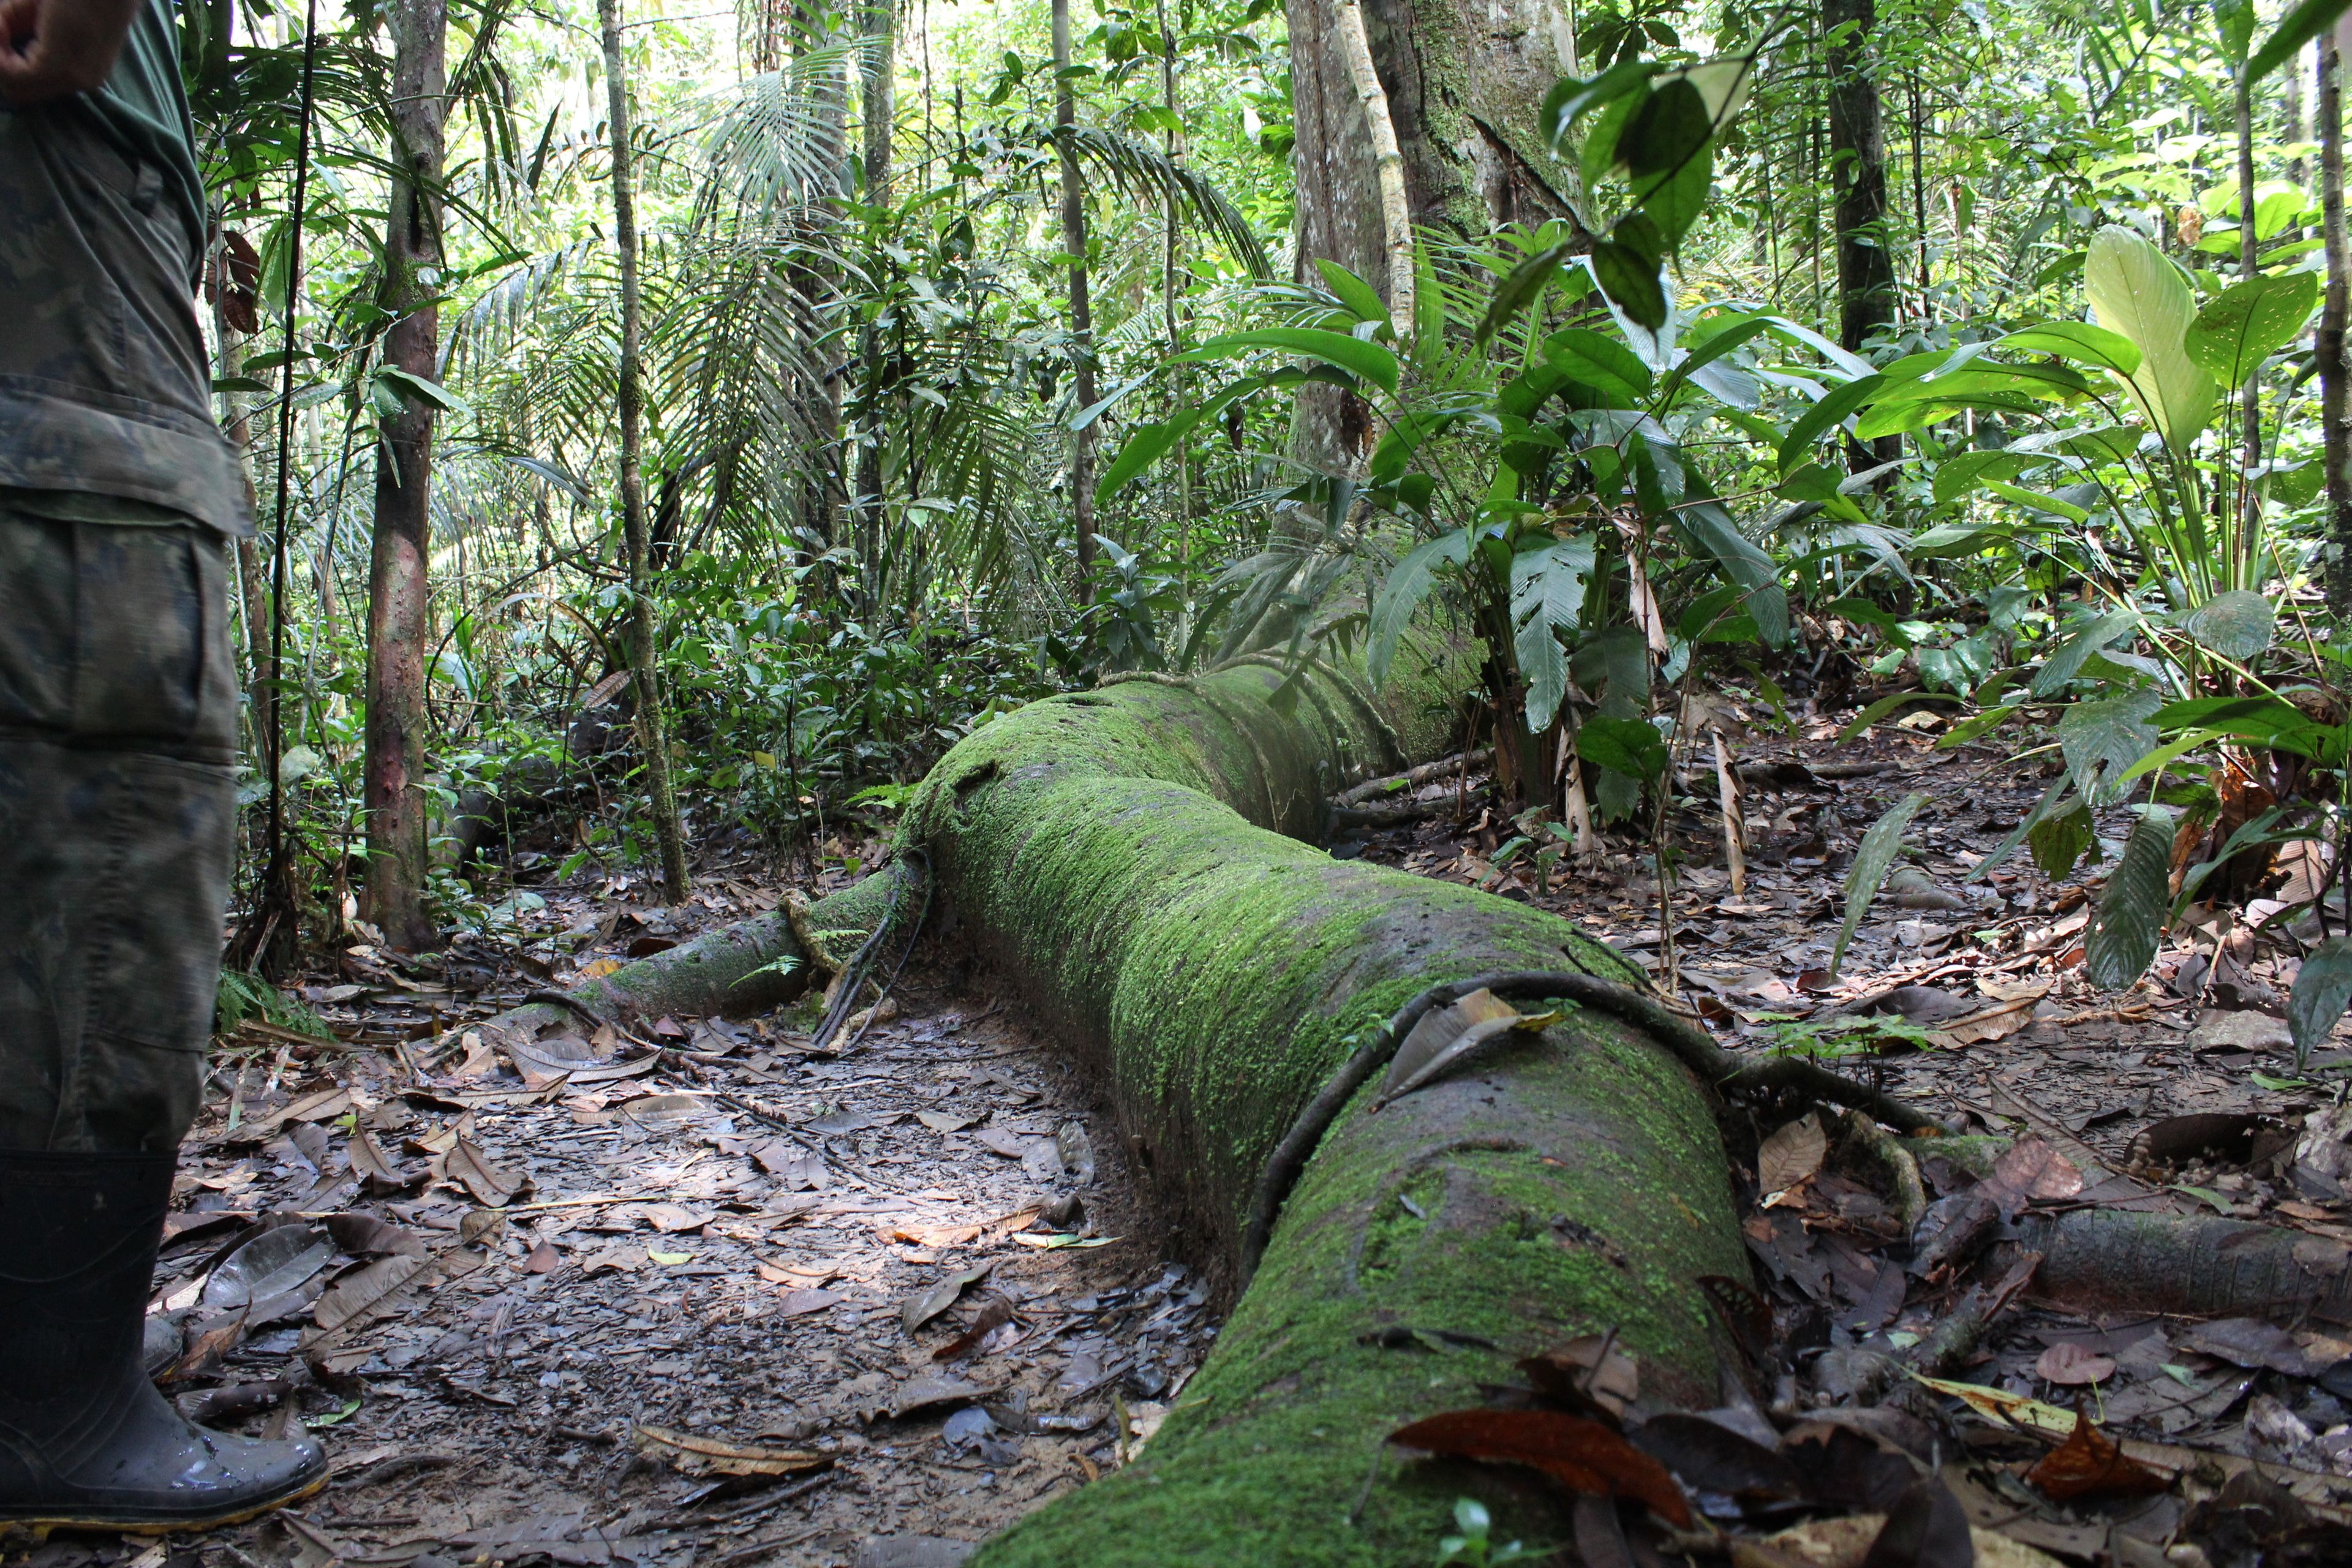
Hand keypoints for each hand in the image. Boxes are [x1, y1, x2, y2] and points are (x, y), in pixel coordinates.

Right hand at [0, 0, 143, 107]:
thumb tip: (0, 53)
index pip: (32, 89)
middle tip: (0, 23)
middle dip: (0, 61)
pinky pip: (14, 74)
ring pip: (15, 87)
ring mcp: (73, 77)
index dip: (6, 61)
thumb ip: (17, 31)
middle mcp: (82, 82)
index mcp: (83, 72)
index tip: (3, 27)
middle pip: (21, 93)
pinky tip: (1, 21)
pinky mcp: (60, 65)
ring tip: (2, 20)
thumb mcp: (38, 12)